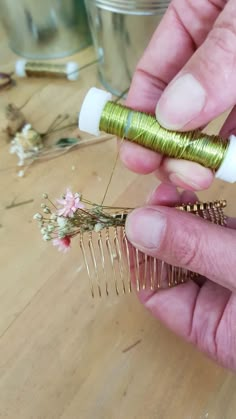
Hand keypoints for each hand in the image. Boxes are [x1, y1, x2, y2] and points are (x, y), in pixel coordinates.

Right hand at [120, 0, 235, 190]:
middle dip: (172, 145)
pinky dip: (234, 144)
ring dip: (205, 152)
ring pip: (215, 119)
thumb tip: (172, 115)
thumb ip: (213, 58)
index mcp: (193, 14)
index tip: (138, 156)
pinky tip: (230, 161)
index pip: (152, 75)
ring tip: (203, 175)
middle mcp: (213, 47)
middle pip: (180, 106)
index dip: (139, 119)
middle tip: (177, 174)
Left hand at [125, 183, 235, 370]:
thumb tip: (138, 226)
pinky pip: (218, 235)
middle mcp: (219, 305)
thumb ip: (196, 251)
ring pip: (196, 245)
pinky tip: (196, 199)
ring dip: (182, 217)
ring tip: (177, 193)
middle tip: (160, 196)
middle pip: (173, 263)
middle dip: (162, 227)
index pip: (155, 292)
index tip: (133, 219)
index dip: (139, 255)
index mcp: (211, 329)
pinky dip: (206, 215)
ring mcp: (231, 276)